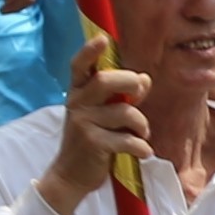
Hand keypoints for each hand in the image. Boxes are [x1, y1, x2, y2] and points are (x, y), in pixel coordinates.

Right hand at [41, 59, 151, 214]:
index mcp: (77, 93)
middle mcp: (76, 104)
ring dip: (142, 125)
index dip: (90, 52)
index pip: (79, 66)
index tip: (103, 39)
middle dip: (131, 84)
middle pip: (106, 81)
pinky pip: (128, 139)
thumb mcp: (100, 115)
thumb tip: (144, 78)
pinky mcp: (92, 144)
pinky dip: (141, 147)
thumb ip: (120, 96)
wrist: (70, 175)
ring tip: (141, 135)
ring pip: (124, 113)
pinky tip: (141, 152)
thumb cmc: (91, 139)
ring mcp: (83, 123)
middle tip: (140, 97)